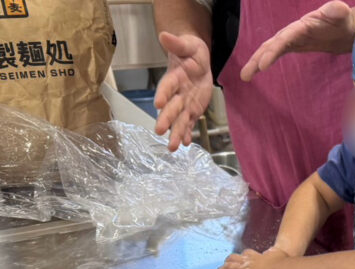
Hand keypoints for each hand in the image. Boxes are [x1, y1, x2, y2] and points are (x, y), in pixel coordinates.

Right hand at [154, 32, 213, 150]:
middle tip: (159, 131)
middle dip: (166, 119)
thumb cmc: (190, 51)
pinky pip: (190, 123)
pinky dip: (188, 133)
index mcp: (174, 77)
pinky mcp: (192, 109)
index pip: (167, 86)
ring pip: (179, 120)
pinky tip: (187, 144)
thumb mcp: (188, 45)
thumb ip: (177, 43)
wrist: (196, 60)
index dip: (163, 93)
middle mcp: (177, 93)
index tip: (158, 104)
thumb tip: (164, 35)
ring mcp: (184, 103)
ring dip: (176, 133)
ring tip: (172, 148)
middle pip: (171, 107)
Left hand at [210, 248, 290, 268]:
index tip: (237, 258)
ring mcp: (245, 268)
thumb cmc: (283, 263)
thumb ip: (274, 252)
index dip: (240, 256)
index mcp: (257, 256)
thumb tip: (273, 250)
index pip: (246, 254)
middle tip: (223, 267)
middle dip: (226, 263)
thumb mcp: (278, 254)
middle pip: (233, 259)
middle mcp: (249, 260)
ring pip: (228, 267)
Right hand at [240, 0, 354, 80]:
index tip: (263, 64)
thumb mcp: (342, 15)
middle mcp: (292, 31)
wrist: (344, 25)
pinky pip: (276, 53)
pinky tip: (256, 71)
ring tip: (245, 76)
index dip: (273, 51)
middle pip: (271, 45)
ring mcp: (291, 38)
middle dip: (257, 59)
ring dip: (256, 62)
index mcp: (301, 26)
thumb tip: (338, 8)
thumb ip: (337, 11)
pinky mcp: (293, 45)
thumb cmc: (342, 20)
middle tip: (246, 74)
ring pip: (269, 49)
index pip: (284, 39)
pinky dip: (265, 61)